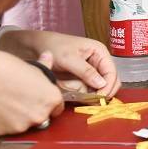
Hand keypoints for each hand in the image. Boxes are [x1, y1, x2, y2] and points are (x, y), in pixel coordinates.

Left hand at [0, 31, 119, 96]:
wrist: (36, 47)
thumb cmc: (53, 47)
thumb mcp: (69, 59)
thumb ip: (86, 71)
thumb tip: (102, 84)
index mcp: (100, 52)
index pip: (112, 72)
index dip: (108, 85)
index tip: (100, 97)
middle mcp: (99, 61)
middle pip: (111, 80)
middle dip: (104, 91)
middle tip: (95, 101)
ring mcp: (92, 70)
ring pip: (101, 87)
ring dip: (95, 94)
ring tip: (85, 99)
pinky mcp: (84, 78)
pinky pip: (90, 89)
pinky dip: (87, 95)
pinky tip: (80, 97)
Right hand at [0, 50, 63, 135]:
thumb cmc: (7, 68)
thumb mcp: (32, 67)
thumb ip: (46, 67)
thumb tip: (49, 56)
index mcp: (52, 99)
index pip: (57, 107)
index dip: (48, 103)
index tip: (39, 99)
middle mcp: (40, 116)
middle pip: (42, 118)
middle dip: (34, 111)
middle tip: (21, 99)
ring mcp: (22, 126)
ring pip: (24, 124)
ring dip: (19, 118)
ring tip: (7, 102)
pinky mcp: (3, 132)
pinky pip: (7, 128)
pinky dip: (3, 121)